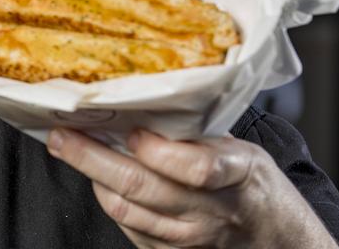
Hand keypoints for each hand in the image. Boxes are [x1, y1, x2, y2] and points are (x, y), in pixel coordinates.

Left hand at [46, 128, 336, 248]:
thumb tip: (143, 102)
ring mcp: (190, 239)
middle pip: (142, 187)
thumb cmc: (254, 187)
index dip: (158, 150)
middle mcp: (211, 212)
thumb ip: (199, 135)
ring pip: (127, 210)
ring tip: (69, 149)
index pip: (197, 168)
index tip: (132, 130)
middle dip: (92, 157)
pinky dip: (109, 200)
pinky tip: (99, 179)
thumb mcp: (241, 151)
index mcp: (236, 174)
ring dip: (91, 177)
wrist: (277, 241)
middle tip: (61, 135)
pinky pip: (129, 227)